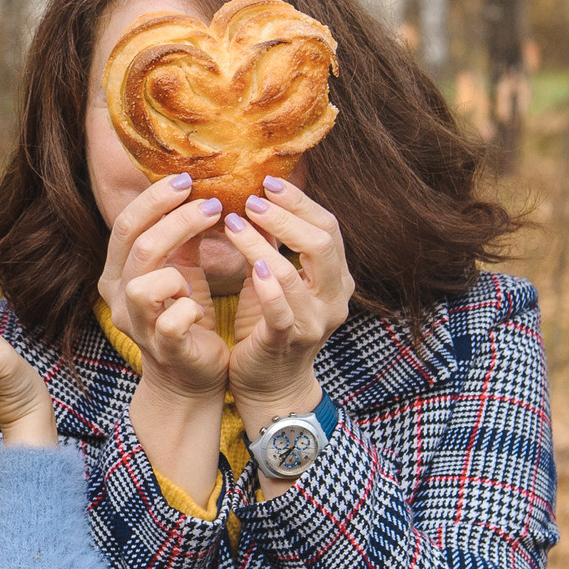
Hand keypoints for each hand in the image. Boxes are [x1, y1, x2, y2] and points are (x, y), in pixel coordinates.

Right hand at [95, 174, 231, 405]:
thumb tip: (198, 190)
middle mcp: (119, 298)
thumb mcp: (181, 271)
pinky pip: (171, 322)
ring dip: (178, 270)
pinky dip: (190, 309)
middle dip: (177, 219)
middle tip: (212, 204)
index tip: (186, 180)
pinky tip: (200, 308)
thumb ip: (182, 238)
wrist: (190, 377)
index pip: (124, 226)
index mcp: (118, 274)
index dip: (153, 200)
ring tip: (197, 274)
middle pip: (138, 246)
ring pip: (145, 284)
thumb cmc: (185, 318)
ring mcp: (138, 326)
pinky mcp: (163, 349)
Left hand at [219, 178, 353, 435]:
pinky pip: (282, 311)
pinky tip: (252, 267)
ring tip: (233, 224)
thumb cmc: (269, 325)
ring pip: (295, 274)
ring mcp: (314, 322)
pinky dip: (269, 286)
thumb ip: (274, 245)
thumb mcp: (275, 280)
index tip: (269, 182)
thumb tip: (257, 198)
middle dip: (286, 215)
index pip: (328, 227)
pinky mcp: (287, 342)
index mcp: (335, 278)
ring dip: (262, 244)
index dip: (299, 202)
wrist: (270, 386)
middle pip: (323, 242)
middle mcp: (333, 298)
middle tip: (250, 200)